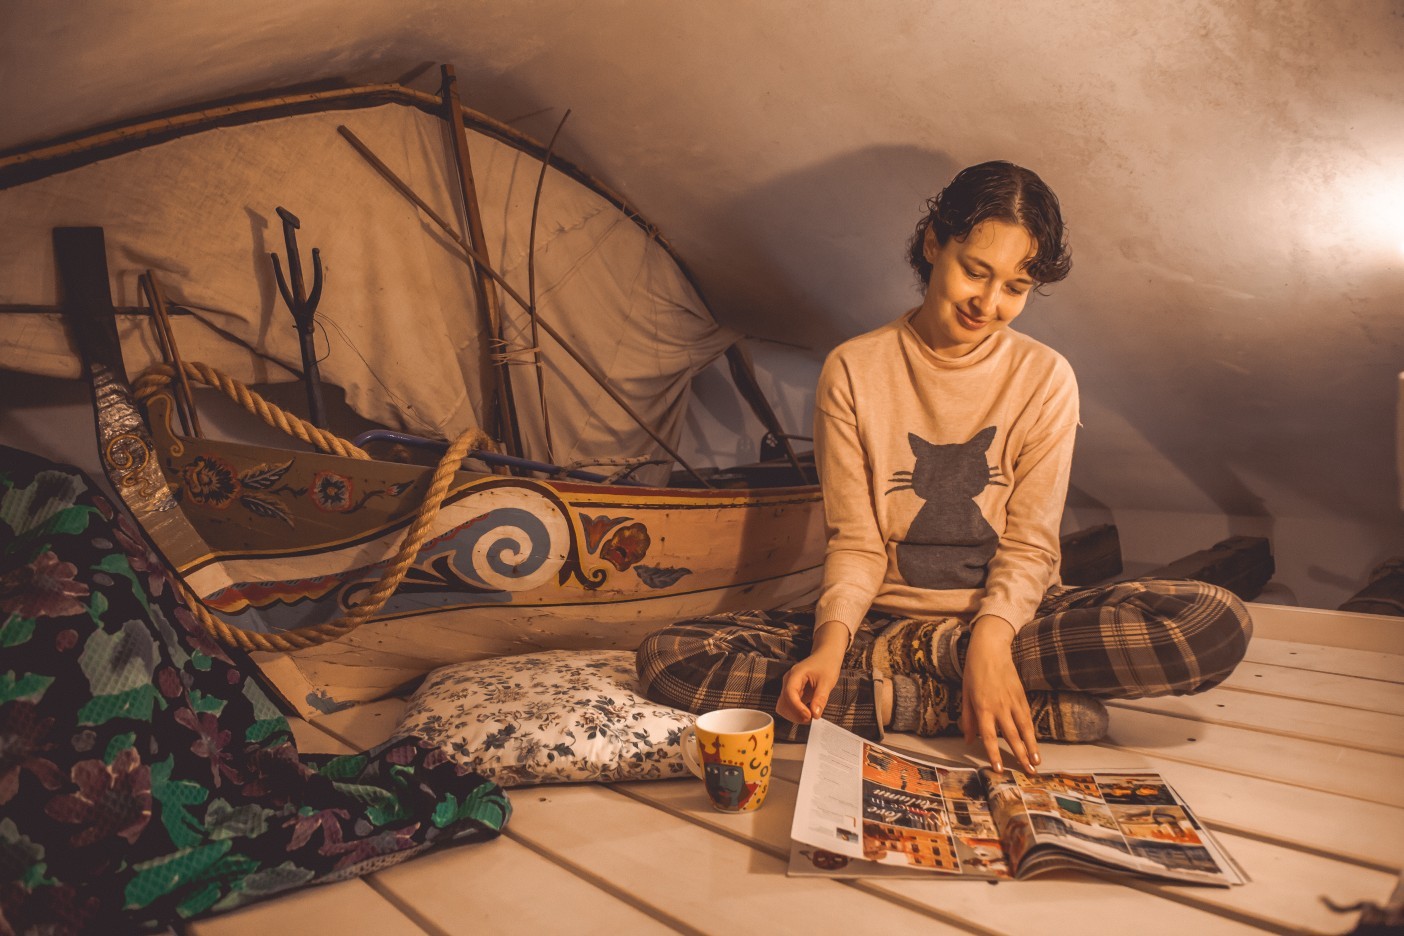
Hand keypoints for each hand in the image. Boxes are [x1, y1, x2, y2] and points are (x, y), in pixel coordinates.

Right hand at [776, 620, 848, 724]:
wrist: (826, 655)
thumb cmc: (827, 664)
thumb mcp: (827, 681)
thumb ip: (820, 698)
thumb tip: (815, 715)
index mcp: (795, 675)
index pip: (789, 694)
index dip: (797, 708)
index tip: (809, 716)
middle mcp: (788, 681)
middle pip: (783, 703)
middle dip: (795, 714)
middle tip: (812, 718)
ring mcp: (789, 687)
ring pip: (784, 707)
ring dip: (795, 715)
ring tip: (811, 716)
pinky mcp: (793, 693)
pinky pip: (789, 706)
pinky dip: (797, 713)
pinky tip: (809, 713)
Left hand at [959, 615, 1038, 774]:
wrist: (991, 649)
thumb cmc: (974, 671)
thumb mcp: (965, 694)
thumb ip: (968, 719)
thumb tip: (969, 740)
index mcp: (983, 707)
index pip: (989, 735)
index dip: (994, 753)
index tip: (999, 769)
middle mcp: (1000, 706)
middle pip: (1012, 735)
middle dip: (1020, 755)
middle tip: (1029, 772)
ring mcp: (1013, 701)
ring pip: (1025, 728)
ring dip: (1032, 747)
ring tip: (1037, 762)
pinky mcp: (1022, 695)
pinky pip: (1027, 717)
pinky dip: (1032, 731)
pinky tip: (1035, 743)